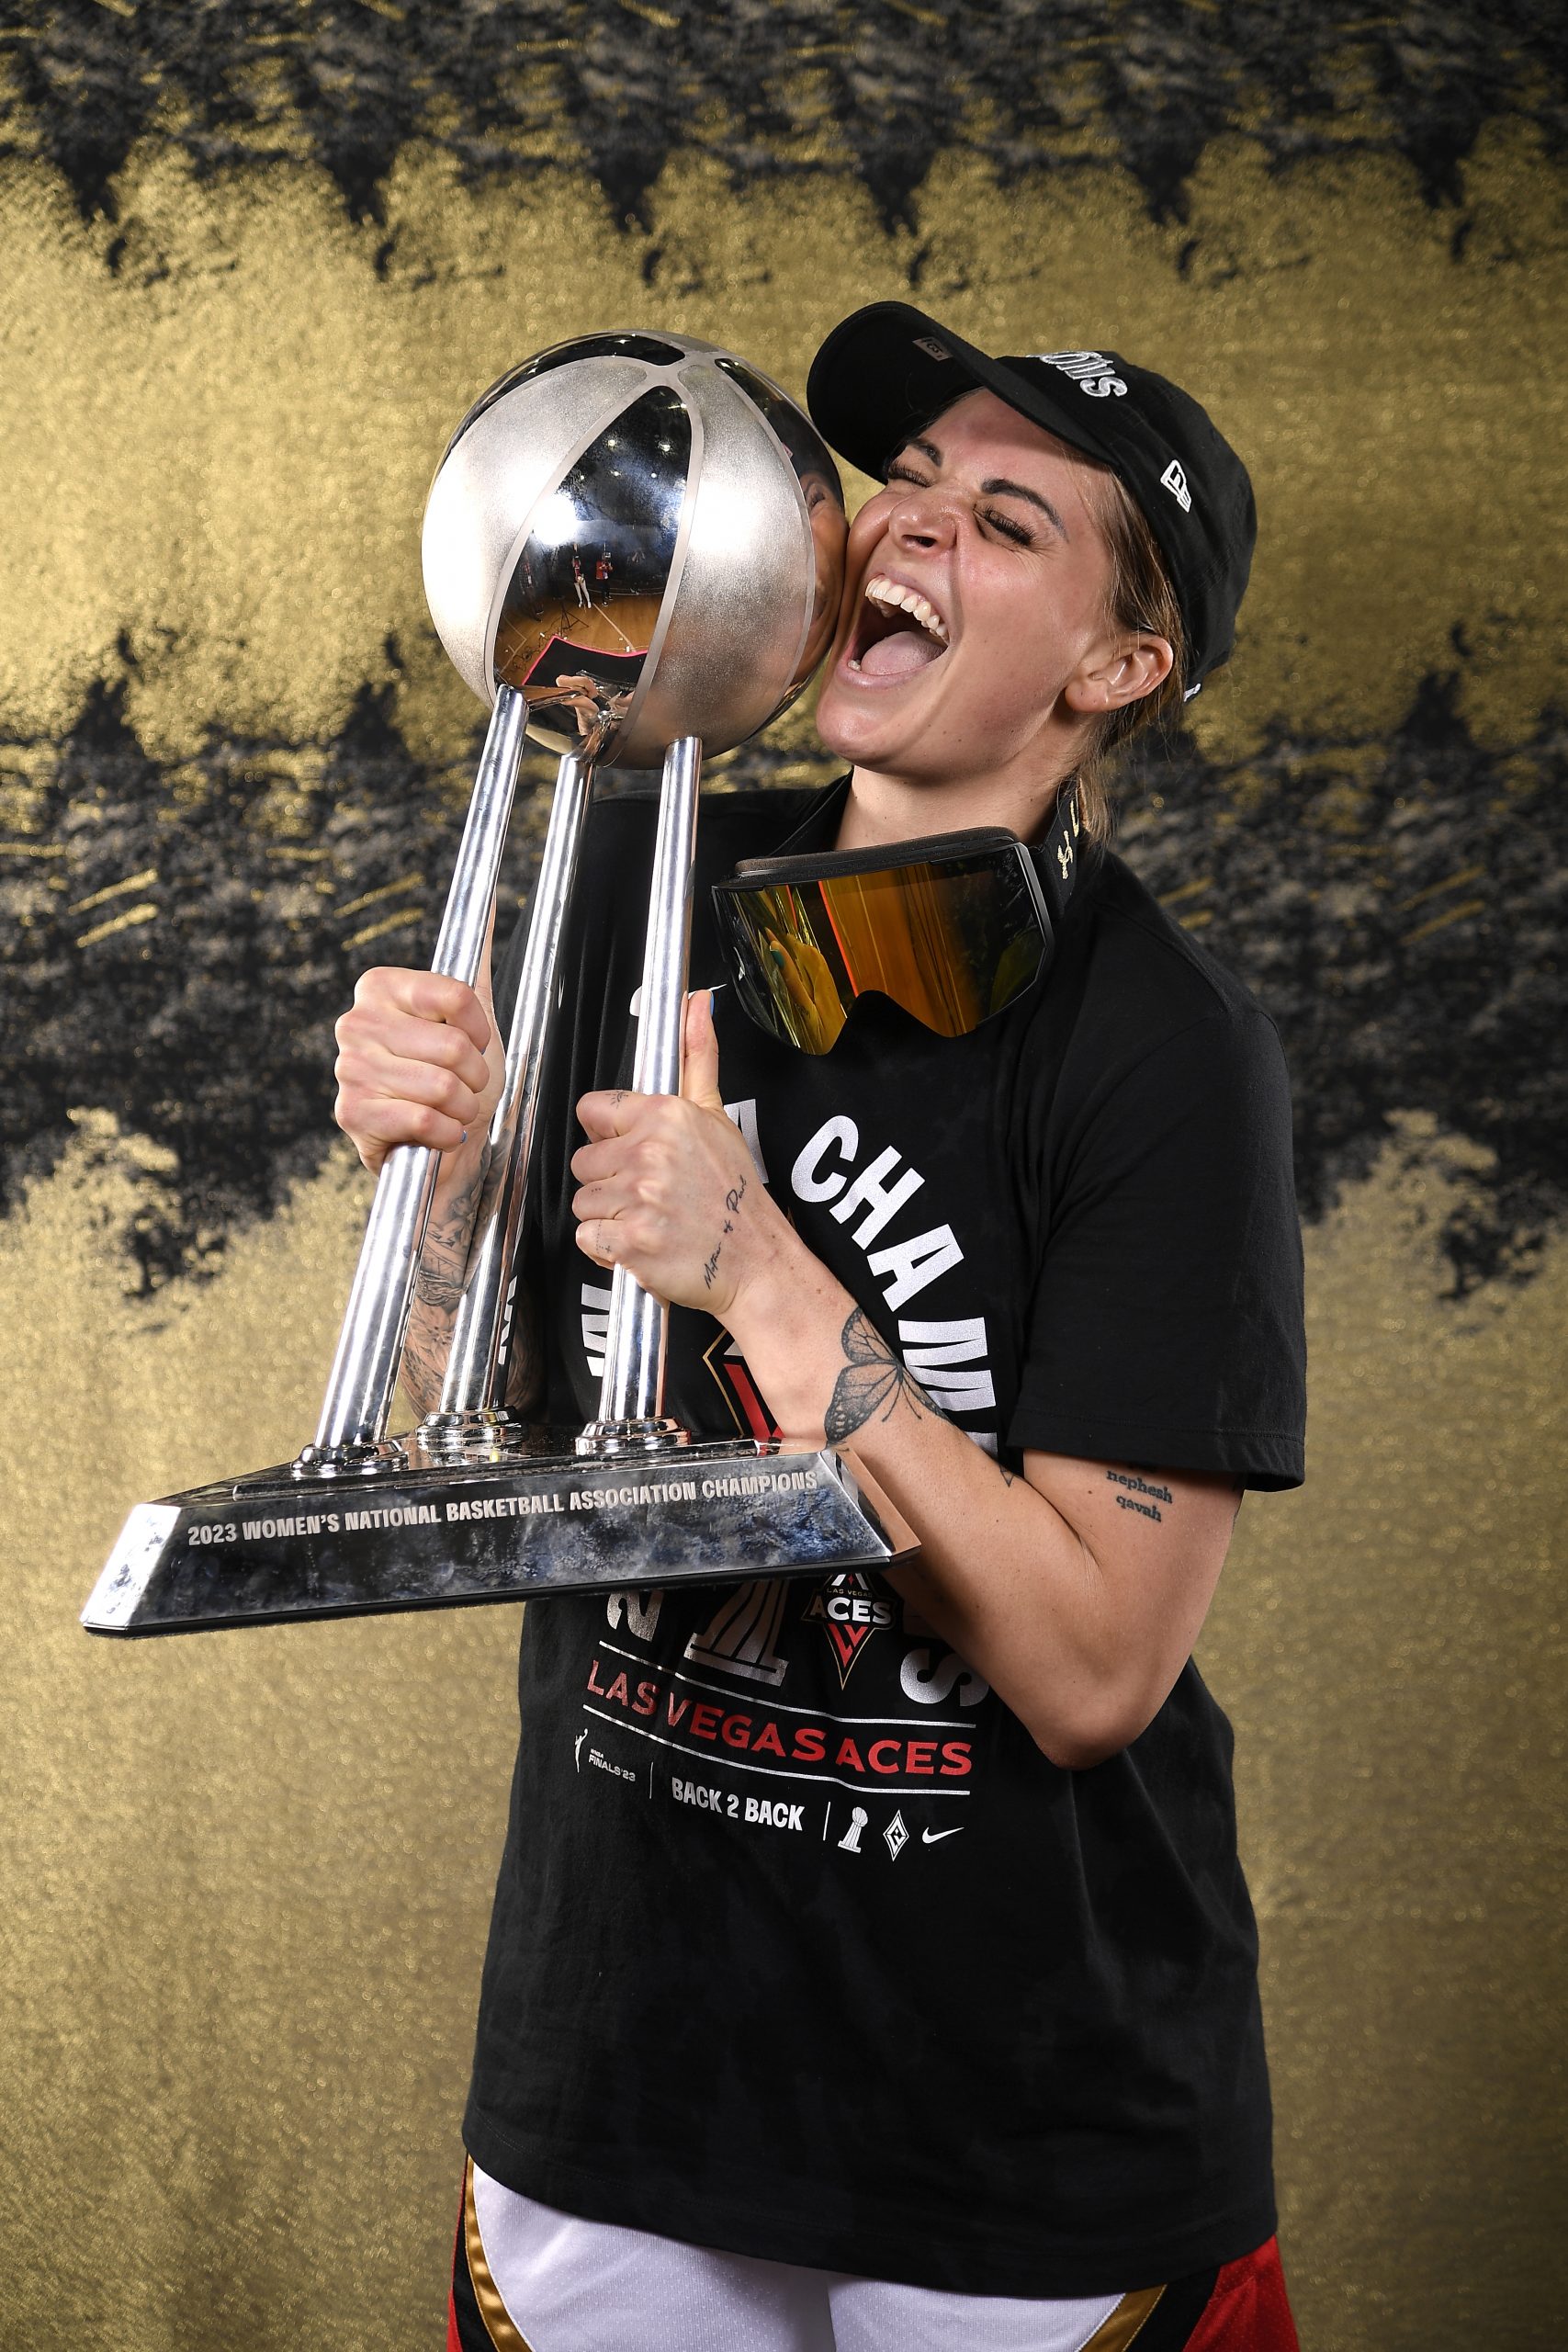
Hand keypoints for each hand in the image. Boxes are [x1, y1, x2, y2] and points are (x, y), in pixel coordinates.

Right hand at [333, 966, 502, 1177]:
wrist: (442, 1145)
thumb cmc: (454, 1078)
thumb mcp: (471, 1015)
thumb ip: (475, 958)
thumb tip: (490, 898)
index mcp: (379, 988)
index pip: (455, 995)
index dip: (479, 1029)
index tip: (474, 1044)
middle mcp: (356, 1022)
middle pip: (452, 1046)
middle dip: (475, 1077)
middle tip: (463, 1086)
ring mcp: (349, 1069)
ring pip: (441, 1087)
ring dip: (462, 1108)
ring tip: (449, 1109)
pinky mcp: (351, 1114)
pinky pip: (425, 1120)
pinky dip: (448, 1134)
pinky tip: (440, 1132)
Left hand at [572, 990, 795, 1316]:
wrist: (754, 1260)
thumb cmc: (735, 1194)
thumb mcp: (717, 1116)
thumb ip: (697, 1057)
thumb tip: (696, 1002)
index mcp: (665, 1115)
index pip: (593, 1111)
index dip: (608, 1134)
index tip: (631, 1152)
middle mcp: (649, 1153)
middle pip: (584, 1161)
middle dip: (610, 1180)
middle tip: (650, 1193)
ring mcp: (638, 1198)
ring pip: (584, 1201)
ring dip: (609, 1216)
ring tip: (649, 1218)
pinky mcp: (629, 1242)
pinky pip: (587, 1238)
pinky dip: (607, 1249)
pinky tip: (640, 1243)